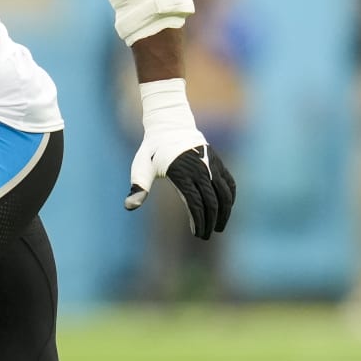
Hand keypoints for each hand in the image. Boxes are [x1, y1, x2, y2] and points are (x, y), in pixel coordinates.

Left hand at [124, 79, 237, 239]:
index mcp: (183, 174)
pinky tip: (227, 209)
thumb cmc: (152, 149)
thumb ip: (138, 186)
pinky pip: (230, 183)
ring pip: (225, 194)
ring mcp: (211, 166)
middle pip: (212, 202)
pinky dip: (231, 197)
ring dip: (225, 213)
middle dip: (210, 222)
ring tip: (219, 227)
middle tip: (205, 236)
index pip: (196, 204)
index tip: (198, 234)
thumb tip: (129, 207)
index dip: (199, 222)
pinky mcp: (217, 163)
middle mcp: (200, 170)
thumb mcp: (141, 166)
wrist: (170, 125)